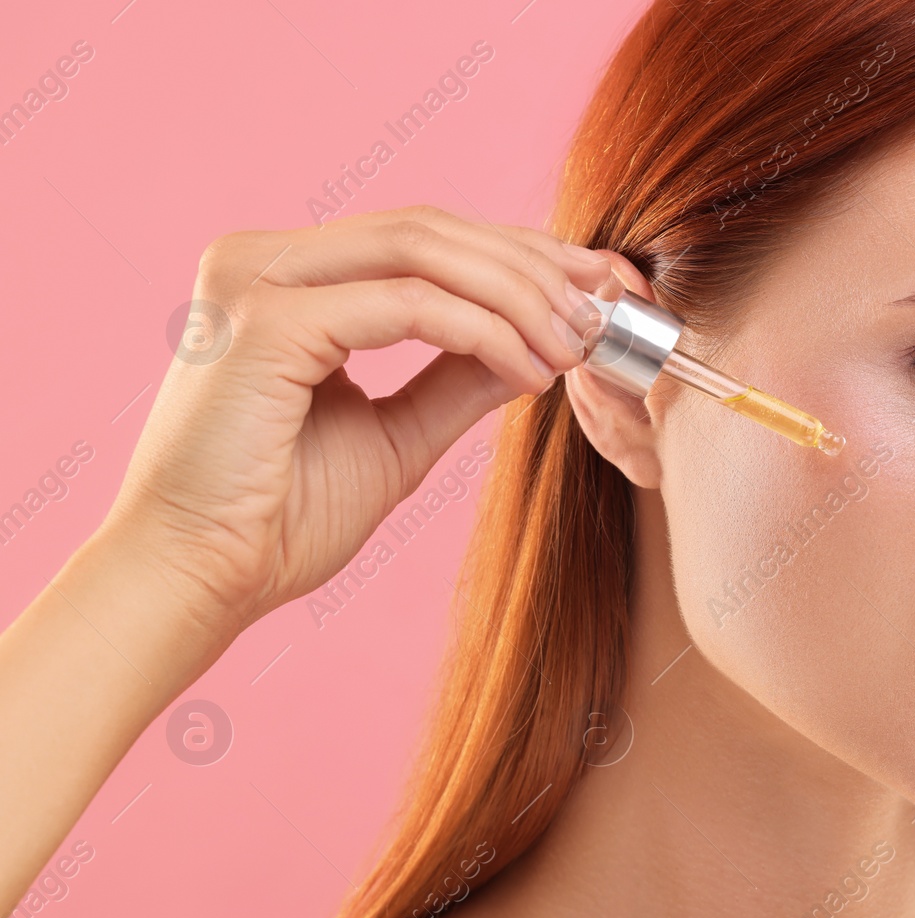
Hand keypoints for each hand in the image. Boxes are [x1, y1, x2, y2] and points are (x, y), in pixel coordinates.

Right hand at [102, 204, 614, 635]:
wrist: (199, 580)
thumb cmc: (280, 518)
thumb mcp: (397, 434)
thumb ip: (458, 377)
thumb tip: (538, 341)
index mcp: (288, 277)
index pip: (421, 239)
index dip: (518, 255)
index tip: (593, 287)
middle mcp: (265, 258)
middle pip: (430, 229)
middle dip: (533, 264)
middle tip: (604, 306)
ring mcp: (257, 279)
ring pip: (424, 251)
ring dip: (519, 295)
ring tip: (577, 343)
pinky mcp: (266, 320)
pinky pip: (408, 305)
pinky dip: (483, 332)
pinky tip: (530, 371)